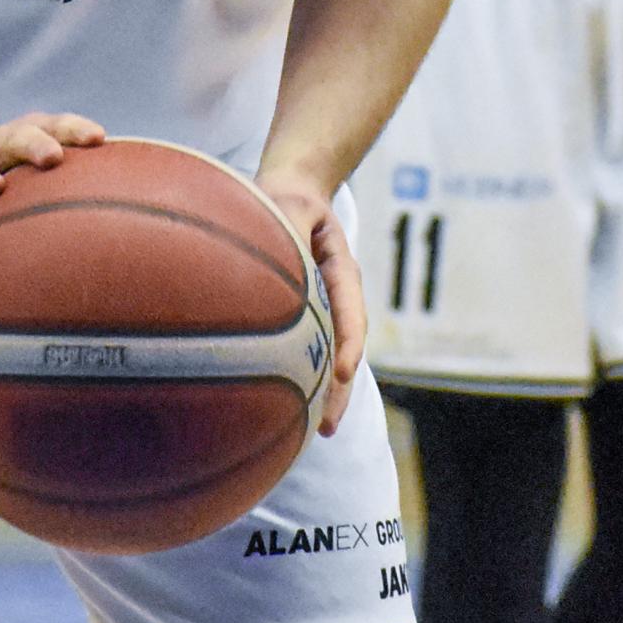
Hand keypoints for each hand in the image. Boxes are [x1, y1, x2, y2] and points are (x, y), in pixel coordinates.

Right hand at [0, 109, 105, 248]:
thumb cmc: (18, 167)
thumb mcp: (45, 160)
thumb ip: (84, 180)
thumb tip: (149, 209)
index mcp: (32, 135)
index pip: (59, 125)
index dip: (77, 130)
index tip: (99, 139)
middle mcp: (1, 146)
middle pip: (20, 136)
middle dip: (37, 145)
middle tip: (52, 157)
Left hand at [254, 169, 362, 436]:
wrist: (294, 191)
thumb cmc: (287, 198)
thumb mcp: (288, 202)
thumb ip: (285, 222)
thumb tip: (272, 247)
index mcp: (340, 267)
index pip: (350, 309)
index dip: (348, 343)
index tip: (345, 372)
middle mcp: (338, 294)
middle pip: (346, 346)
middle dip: (340, 388)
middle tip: (327, 426)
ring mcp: (328, 309)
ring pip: (333, 355)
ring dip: (329, 393)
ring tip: (318, 431)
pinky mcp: (311, 317)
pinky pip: (314, 351)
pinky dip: (309, 379)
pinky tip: (291, 411)